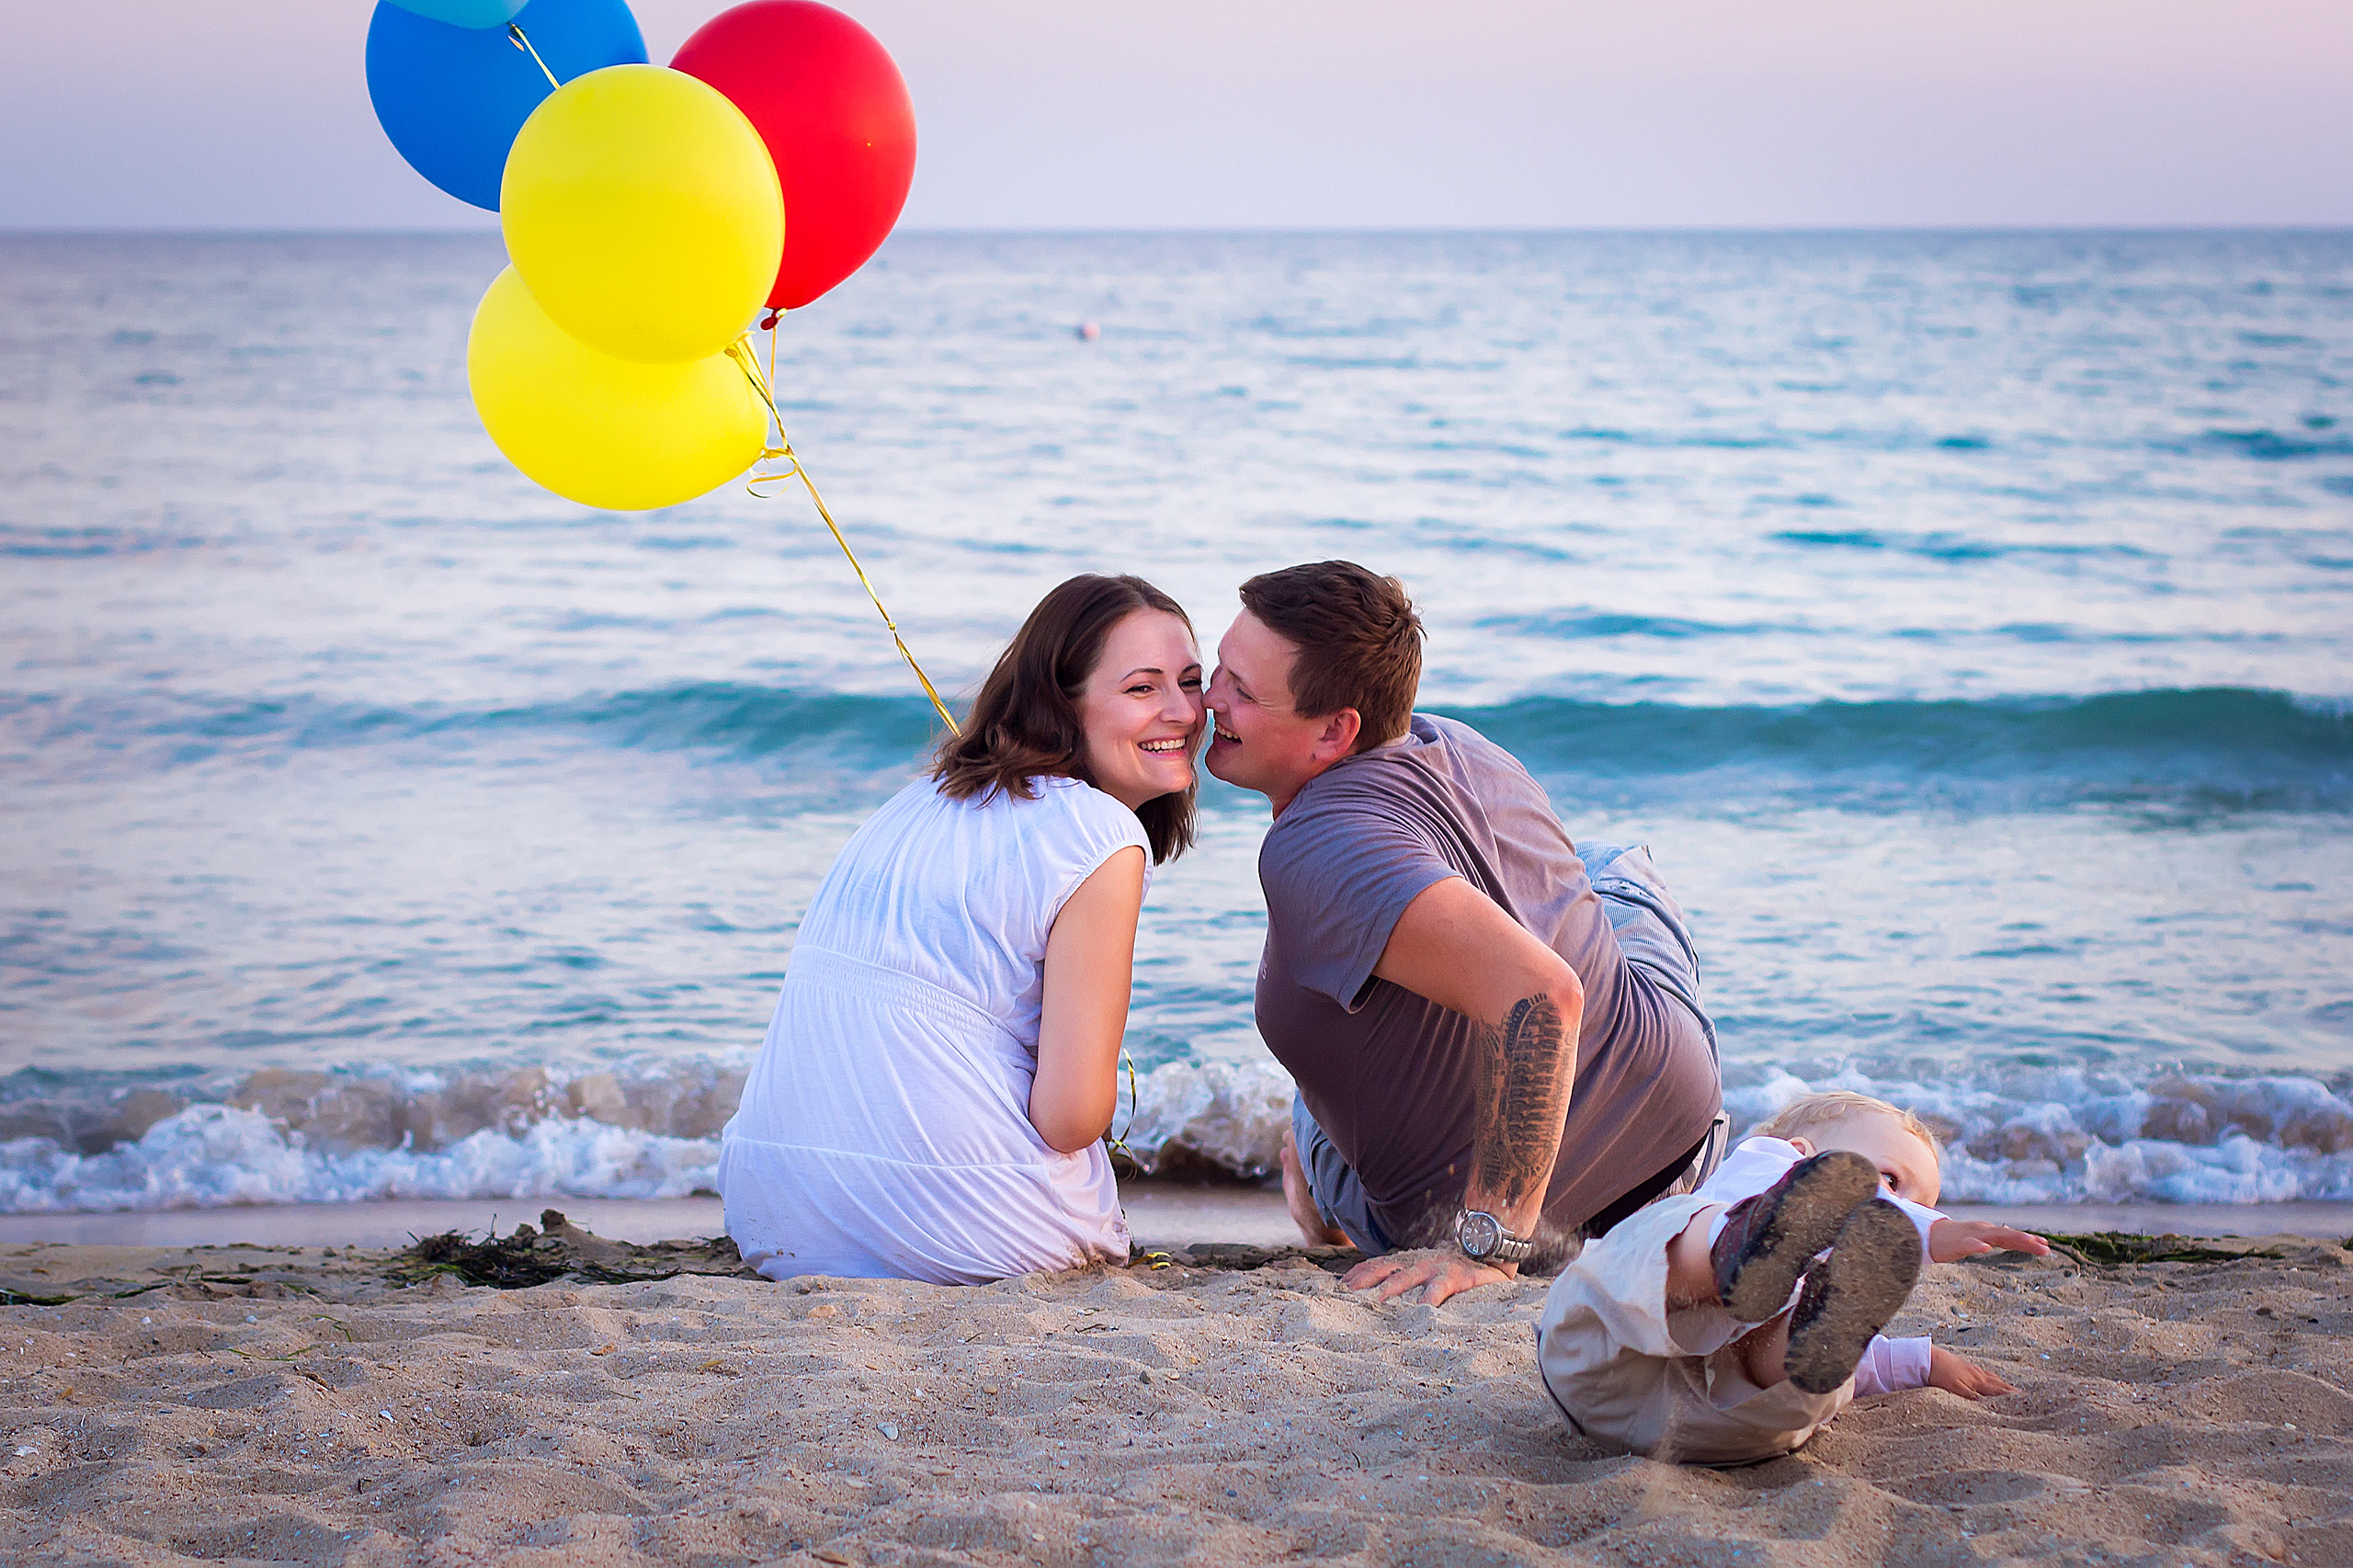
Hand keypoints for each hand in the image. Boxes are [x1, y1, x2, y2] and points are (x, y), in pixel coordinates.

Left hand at [1341, 1247, 1511, 1306]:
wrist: (1490, 1249)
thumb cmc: (1454, 1268)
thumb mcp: (1426, 1270)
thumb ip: (1405, 1278)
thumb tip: (1376, 1295)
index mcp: (1408, 1261)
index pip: (1375, 1266)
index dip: (1356, 1275)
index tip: (1337, 1288)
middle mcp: (1417, 1262)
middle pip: (1383, 1271)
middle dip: (1363, 1283)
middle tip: (1345, 1297)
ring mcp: (1436, 1268)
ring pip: (1408, 1278)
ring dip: (1390, 1288)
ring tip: (1377, 1302)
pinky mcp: (1458, 1277)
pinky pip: (1441, 1289)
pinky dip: (1430, 1300)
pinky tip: (1422, 1312)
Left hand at [1927, 1346, 2017, 1398]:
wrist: (1928, 1357)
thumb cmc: (1940, 1374)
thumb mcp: (1954, 1388)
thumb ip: (1970, 1395)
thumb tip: (1985, 1404)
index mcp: (1976, 1381)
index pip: (1996, 1390)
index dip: (2008, 1395)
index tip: (2021, 1399)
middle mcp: (1977, 1375)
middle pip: (1997, 1383)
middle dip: (2009, 1390)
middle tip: (2022, 1394)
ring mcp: (1972, 1369)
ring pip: (1991, 1378)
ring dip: (2002, 1383)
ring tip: (2012, 1388)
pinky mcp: (1966, 1366)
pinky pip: (1984, 1373)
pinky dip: (1992, 1377)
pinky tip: (1992, 1377)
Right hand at [1928, 1218, 2050, 1263]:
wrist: (1927, 1235)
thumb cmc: (1954, 1239)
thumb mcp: (1978, 1239)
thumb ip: (1993, 1239)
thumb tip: (2011, 1239)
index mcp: (1988, 1232)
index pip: (2012, 1236)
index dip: (2029, 1241)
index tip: (2046, 1246)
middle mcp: (1983, 1230)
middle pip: (2009, 1235)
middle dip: (2028, 1241)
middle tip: (2045, 1248)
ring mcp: (1971, 1235)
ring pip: (1995, 1236)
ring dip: (2013, 1238)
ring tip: (2028, 1242)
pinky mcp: (1957, 1243)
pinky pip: (1968, 1244)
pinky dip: (1977, 1246)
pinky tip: (1985, 1249)